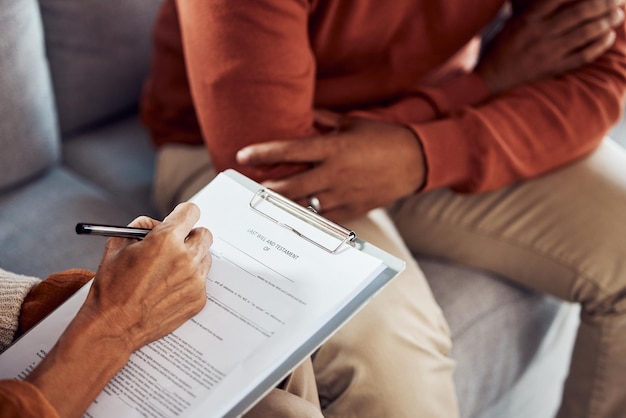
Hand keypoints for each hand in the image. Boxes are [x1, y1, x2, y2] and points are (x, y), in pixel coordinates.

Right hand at [26, 202, 212, 417]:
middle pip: (204, 234)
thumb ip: (140, 227)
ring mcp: (195, 280)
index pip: (191, 212)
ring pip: (205, 258)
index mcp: (166, 240)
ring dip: (191, 259)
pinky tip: (167, 290)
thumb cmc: (111, 287)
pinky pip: (201, 281)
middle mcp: (186, 258)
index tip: (181, 218)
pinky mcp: (198, 299)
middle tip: (177, 244)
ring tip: (167, 271)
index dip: (183, 214)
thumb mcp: (117, 246)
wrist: (112, 327)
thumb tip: (155, 224)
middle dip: (190, 236)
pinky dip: (188, 281)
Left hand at [237, 117, 424, 222]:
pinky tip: (297, 213)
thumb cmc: (384, 138)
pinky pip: (322, 218)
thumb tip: (302, 116)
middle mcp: (334, 173)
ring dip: (284, 205)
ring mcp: (342, 195)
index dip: (263, 154)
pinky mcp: (351, 210)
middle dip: (266, 189)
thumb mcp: (351, 124)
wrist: (416, 162)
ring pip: (303, 206)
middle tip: (253, 187)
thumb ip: (324, 121)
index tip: (243, 156)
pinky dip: (308, 215)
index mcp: (333, 148)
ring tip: (269, 203)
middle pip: (289, 187)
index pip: (289, 150)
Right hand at [477, 0, 624, 93]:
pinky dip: (599, 45)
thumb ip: (536, 8)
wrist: (491, 79)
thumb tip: (560, 1)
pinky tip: (608, 37)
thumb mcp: (514, 22)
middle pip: (582, 12)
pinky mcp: (553, 68)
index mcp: (529, 18)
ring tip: (618, 15)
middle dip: (606, 2)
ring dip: (607, 21)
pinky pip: (583, 56)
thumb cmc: (502, 47)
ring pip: (586, 32)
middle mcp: (541, 33)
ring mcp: (548, 52)